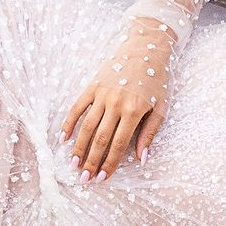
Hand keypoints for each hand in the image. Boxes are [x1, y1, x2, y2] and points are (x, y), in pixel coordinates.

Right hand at [61, 16, 173, 179]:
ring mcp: (101, 94)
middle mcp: (115, 104)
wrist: (146, 46)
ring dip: (79, 147)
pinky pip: (78, 107)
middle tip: (84, 179)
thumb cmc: (157, 79)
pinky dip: (69, 122)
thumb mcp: (161, 108)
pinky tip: (63, 138)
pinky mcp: (92, 85)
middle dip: (91, 161)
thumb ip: (150, 133)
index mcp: (133, 111)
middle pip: (100, 139)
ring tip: (73, 164)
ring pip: (87, 126)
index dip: (109, 163)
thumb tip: (142, 159)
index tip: (102, 178)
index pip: (118, 145)